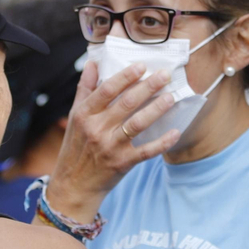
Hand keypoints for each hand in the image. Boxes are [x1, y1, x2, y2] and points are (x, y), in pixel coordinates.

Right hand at [47, 61, 180, 221]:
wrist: (73, 185)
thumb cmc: (75, 148)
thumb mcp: (74, 117)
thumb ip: (85, 89)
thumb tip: (93, 63)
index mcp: (84, 114)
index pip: (107, 90)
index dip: (125, 76)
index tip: (142, 65)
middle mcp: (97, 129)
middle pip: (126, 103)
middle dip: (148, 87)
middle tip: (165, 75)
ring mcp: (110, 147)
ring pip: (138, 123)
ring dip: (157, 109)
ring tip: (171, 97)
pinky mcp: (122, 163)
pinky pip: (146, 151)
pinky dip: (162, 142)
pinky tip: (175, 131)